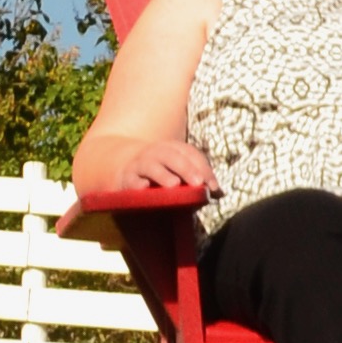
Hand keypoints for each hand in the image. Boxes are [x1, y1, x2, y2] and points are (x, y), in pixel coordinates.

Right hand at [82, 144, 211, 205]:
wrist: (122, 165)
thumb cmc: (159, 172)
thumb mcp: (177, 171)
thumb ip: (197, 179)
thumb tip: (220, 193)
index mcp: (172, 149)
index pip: (190, 153)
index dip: (203, 167)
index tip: (214, 187)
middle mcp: (156, 153)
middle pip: (172, 156)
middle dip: (186, 168)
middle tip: (198, 183)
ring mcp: (139, 164)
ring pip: (151, 166)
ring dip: (163, 174)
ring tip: (174, 185)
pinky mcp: (125, 178)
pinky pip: (131, 181)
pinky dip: (137, 184)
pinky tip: (145, 190)